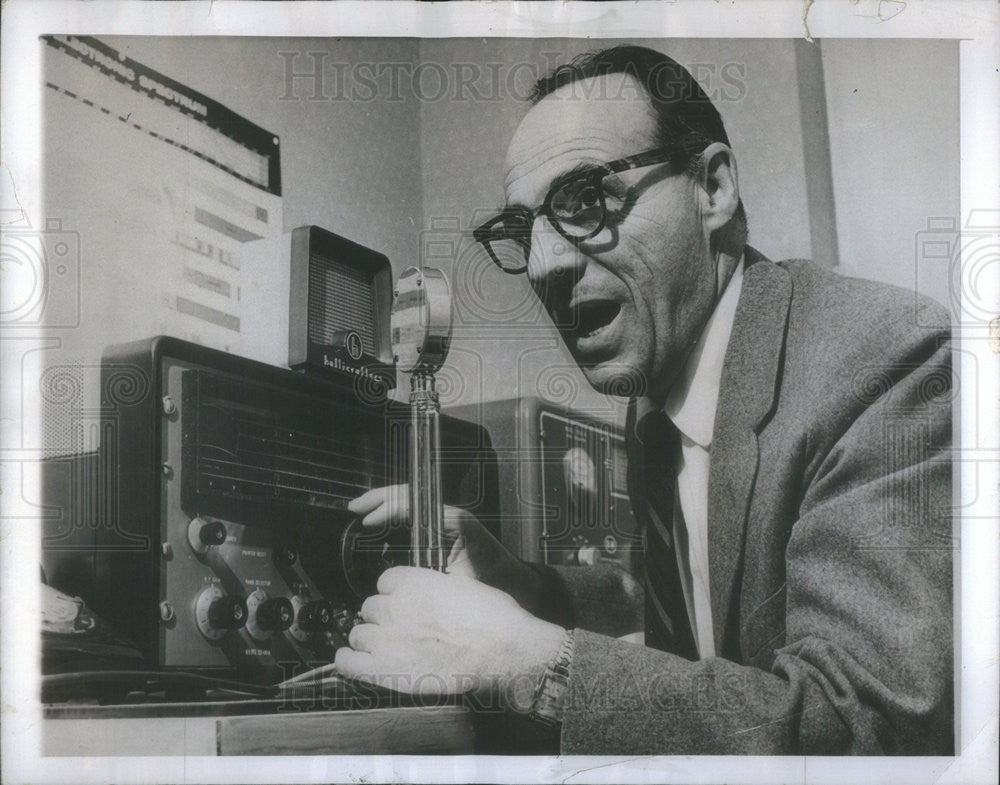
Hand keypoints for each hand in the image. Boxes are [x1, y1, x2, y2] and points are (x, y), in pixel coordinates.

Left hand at [334, 566, 565, 709]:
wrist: (501, 650)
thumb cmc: (490, 618)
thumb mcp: (461, 585)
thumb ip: (432, 588)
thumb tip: (426, 597)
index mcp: (410, 582)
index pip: (384, 582)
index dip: (395, 594)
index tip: (404, 604)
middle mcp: (392, 607)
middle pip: (370, 608)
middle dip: (383, 618)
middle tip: (402, 630)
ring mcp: (385, 639)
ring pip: (358, 633)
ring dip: (369, 639)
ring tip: (387, 649)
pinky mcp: (384, 670)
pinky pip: (347, 663)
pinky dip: (348, 662)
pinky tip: (354, 662)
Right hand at [348, 485, 541, 609]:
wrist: (518, 586)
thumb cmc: (495, 584)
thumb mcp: (459, 586)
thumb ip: (430, 580)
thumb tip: (396, 580)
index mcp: (455, 521)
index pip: (414, 505)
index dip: (388, 509)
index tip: (369, 520)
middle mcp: (451, 515)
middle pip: (410, 495)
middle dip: (381, 498)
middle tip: (356, 507)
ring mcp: (448, 520)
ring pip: (412, 501)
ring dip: (386, 503)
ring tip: (362, 509)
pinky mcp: (446, 528)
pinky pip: (417, 514)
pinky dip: (396, 514)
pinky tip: (380, 523)